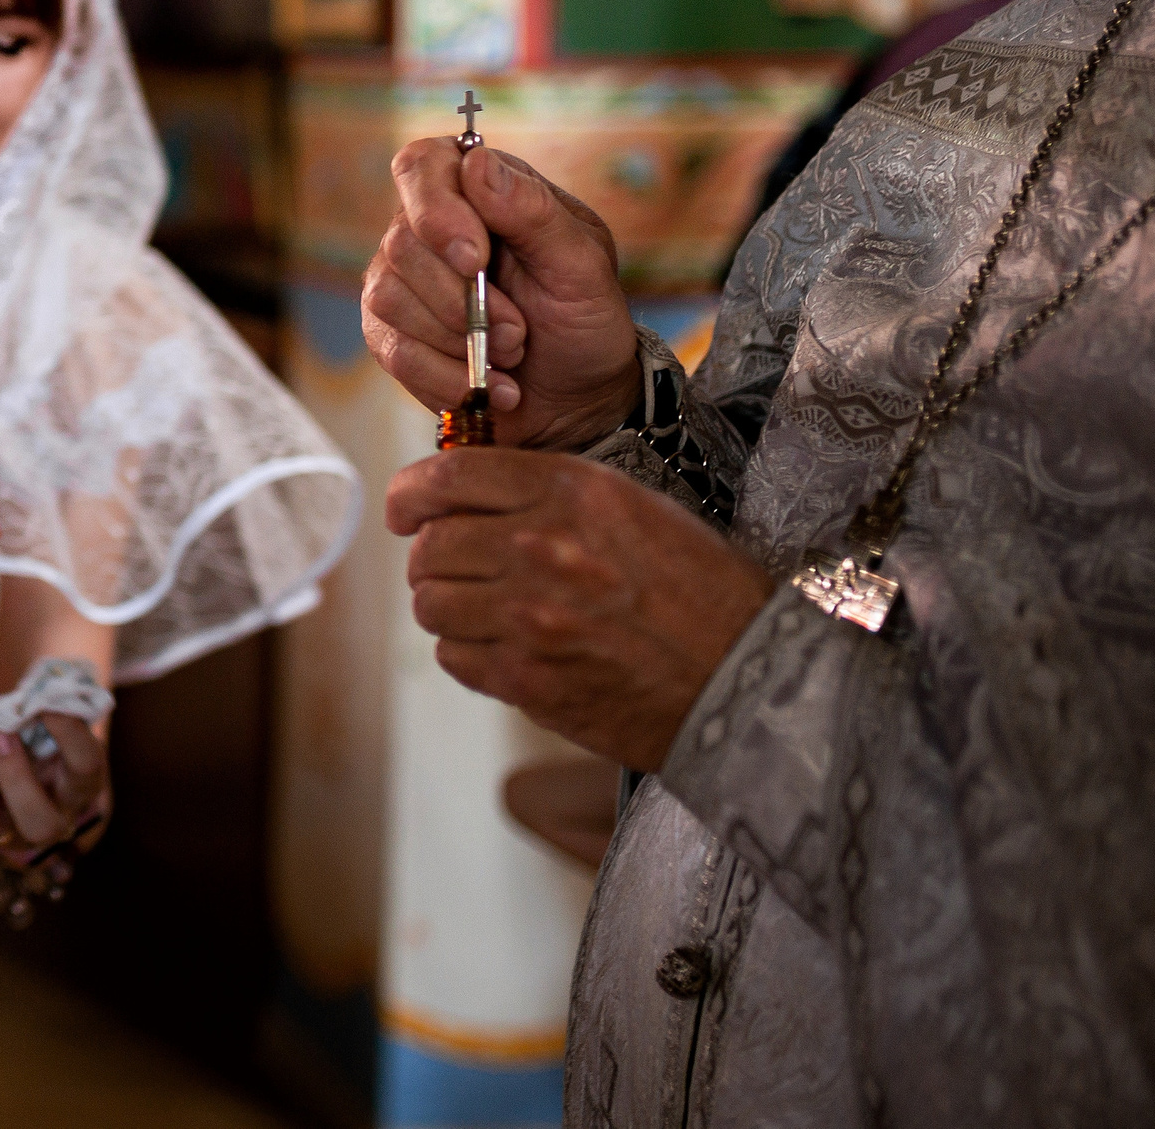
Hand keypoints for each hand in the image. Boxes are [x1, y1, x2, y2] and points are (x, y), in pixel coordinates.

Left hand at [0, 713, 109, 863]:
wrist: (19, 762)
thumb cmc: (39, 734)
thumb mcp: (50, 723)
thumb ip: (40, 710)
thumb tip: (20, 693)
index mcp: (79, 784)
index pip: (85, 764)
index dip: (69, 732)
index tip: (45, 700)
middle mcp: (49, 818)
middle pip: (40, 824)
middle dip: (15, 776)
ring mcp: (7, 830)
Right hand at [361, 138, 642, 451]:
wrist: (575, 395)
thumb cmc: (582, 316)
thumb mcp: (580, 262)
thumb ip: (532, 210)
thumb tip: (477, 162)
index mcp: (478, 190)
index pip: (421, 167)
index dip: (437, 211)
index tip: (476, 260)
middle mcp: (429, 228)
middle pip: (403, 244)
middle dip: (463, 302)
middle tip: (517, 330)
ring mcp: (402, 281)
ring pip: (390, 298)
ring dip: (459, 341)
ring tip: (509, 354)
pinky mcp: (390, 333)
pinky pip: (394, 351)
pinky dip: (445, 376)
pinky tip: (484, 384)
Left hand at [387, 448, 775, 770]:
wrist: (747, 677)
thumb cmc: (699, 589)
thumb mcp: (631, 506)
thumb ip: (546, 493)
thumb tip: (465, 498)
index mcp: (569, 491)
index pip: (448, 476)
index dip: (412, 494)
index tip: (407, 508)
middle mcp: (540, 545)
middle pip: (430, 545)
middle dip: (434, 558)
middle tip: (457, 570)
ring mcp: (528, 616)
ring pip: (432, 603)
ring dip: (449, 606)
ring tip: (487, 612)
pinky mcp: (526, 678)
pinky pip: (454, 656)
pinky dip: (469, 653)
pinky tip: (507, 649)